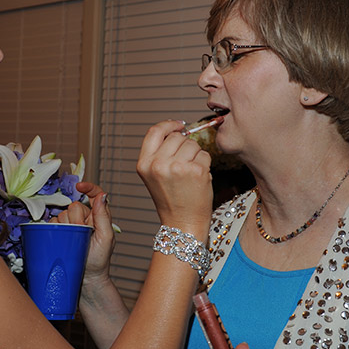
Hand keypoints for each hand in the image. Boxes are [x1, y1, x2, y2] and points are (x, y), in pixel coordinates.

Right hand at [53, 181, 114, 281]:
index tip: (79, 186)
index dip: (88, 187)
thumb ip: (103, 216)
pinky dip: (54, 228)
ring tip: (73, 240)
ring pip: (62, 214)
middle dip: (76, 218)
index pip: (94, 194)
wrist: (86, 279)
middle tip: (82, 232)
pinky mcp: (60, 233)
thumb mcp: (106, 238)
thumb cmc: (99, 261)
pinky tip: (61, 238)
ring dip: (65, 225)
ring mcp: (72, 226)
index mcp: (99, 216)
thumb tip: (102, 195)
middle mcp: (85, 218)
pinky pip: (52, 223)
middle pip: (74, 205)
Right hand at [136, 119, 212, 235]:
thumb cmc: (172, 200)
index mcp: (144, 164)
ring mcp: (177, 167)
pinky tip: (198, 179)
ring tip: (190, 174)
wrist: (182, 223)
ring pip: (192, 144)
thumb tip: (178, 130)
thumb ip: (160, 153)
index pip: (155, 132)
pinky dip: (205, 164)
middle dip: (185, 146)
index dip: (168, 125)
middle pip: (177, 137)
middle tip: (185, 165)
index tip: (179, 125)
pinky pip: (204, 155)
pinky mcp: (196, 171)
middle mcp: (158, 164)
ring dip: (196, 155)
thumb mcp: (155, 175)